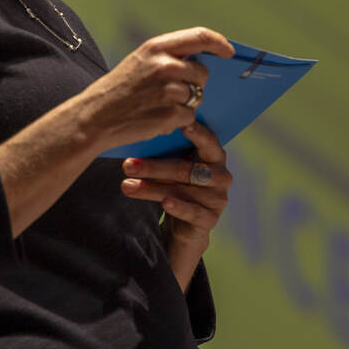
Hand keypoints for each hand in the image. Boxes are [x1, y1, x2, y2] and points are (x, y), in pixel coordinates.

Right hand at [78, 27, 233, 152]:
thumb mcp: (139, 62)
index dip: (219, 43)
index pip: (200, 36)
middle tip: (175, 93)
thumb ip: (167, 57)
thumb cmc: (118, 91)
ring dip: (185, 104)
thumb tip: (202, 62)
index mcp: (156, 47)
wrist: (93, 118)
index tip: (229, 52)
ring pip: (197, 96)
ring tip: (159, 106)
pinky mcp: (171, 113)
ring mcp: (169, 90)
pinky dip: (178, 121)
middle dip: (196, 84)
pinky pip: (189, 117)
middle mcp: (165, 65)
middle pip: (202, 72)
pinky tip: (157, 119)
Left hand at [120, 120, 232, 289]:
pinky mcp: (210, 219)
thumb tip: (141, 135)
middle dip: (154, 166)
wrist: (185, 224)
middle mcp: (221, 176)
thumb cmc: (178, 185)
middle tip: (128, 164)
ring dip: (152, 188)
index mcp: (215, 156)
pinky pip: (193, 212)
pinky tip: (164, 203)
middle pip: (185, 169)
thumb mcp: (175, 166)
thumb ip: (169, 152)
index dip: (196, 132)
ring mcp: (218, 198)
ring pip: (182, 190)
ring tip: (128, 186)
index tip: (180, 124)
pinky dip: (178, 207)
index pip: (208, 141)